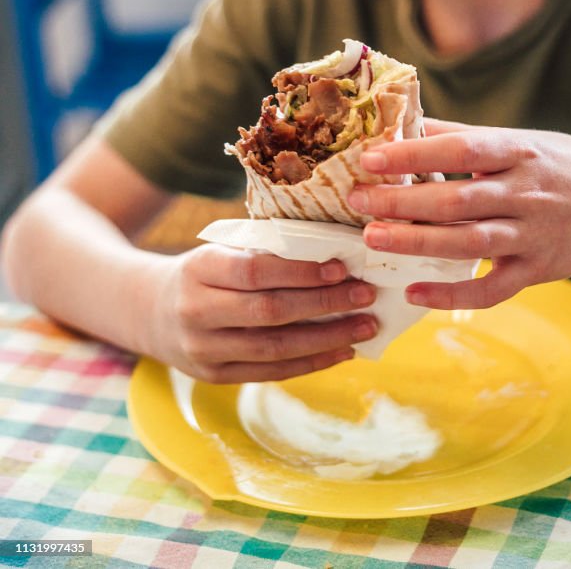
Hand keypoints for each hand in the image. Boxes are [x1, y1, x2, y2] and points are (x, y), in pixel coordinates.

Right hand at [138, 245, 377, 382]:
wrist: (148, 310)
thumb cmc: (205, 273)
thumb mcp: (222, 250)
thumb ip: (267, 251)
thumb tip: (336, 250)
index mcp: (200, 268)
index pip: (257, 271)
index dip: (302, 272)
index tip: (342, 268)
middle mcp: (196, 311)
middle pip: (270, 311)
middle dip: (325, 304)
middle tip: (367, 295)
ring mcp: (203, 349)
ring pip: (275, 348)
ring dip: (328, 338)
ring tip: (366, 326)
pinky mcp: (214, 376)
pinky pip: (271, 373)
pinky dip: (312, 363)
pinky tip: (343, 350)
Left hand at [347, 120, 570, 308]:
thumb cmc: (564, 166)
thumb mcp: (526, 140)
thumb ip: (469, 138)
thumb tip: (409, 123)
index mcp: (522, 152)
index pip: (462, 151)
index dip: (416, 153)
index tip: (371, 156)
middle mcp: (528, 194)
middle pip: (459, 200)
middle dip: (403, 201)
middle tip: (356, 199)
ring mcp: (534, 236)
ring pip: (469, 243)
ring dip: (418, 242)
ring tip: (372, 239)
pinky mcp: (537, 271)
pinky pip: (492, 289)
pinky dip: (453, 294)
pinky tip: (415, 292)